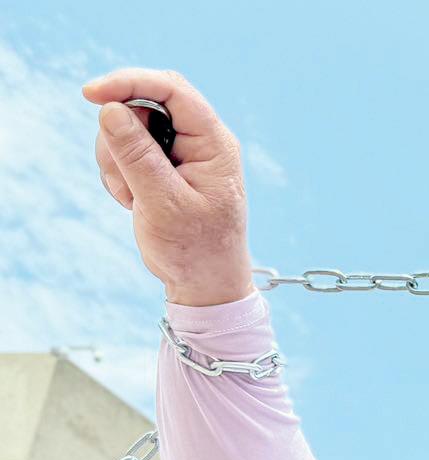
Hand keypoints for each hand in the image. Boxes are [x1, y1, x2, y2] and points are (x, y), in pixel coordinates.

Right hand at [81, 68, 255, 305]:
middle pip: (145, 104)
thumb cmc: (196, 249)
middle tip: (122, 176)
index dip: (129, 83)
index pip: (172, 90)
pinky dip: (118, 174)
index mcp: (214, 144)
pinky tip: (133, 202)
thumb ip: (138, 156)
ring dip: (117, 161)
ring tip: (134, 199)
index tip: (90, 94)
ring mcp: (181, 152)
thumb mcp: (164, 203)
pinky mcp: (162, 166)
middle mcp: (201, 141)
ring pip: (128, 127)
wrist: (204, 283)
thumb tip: (110, 109)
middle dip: (120, 134)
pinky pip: (124, 150)